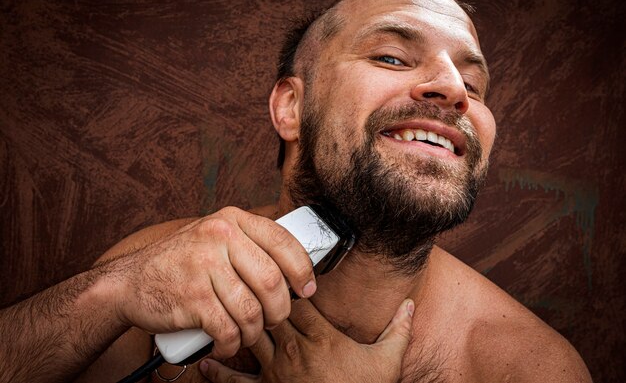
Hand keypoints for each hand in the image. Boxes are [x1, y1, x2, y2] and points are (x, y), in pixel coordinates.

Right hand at [111, 206, 316, 358]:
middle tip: (274, 319)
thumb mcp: (215, 238)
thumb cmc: (181, 264)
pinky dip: (232, 344)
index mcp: (232, 220)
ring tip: (247, 333)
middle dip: (280, 309)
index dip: (302, 269)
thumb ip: (249, 245)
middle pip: (272, 281)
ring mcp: (204, 266)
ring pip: (252, 311)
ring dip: (255, 331)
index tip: (307, 289)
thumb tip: (295, 267)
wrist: (129, 283)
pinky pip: (229, 330)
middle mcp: (220, 236)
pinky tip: (227, 342)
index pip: (283, 241)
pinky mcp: (192, 298)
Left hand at [199, 298, 414, 381]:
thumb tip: (409, 306)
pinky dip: (218, 371)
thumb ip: (398, 330)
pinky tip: (203, 361)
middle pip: (270, 309)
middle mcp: (295, 349)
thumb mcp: (388, 362)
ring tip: (223, 303)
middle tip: (248, 279)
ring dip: (239, 319)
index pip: (298, 298)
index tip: (284, 273)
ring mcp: (277, 371)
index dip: (290, 284)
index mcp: (322, 337)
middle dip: (262, 295)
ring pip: (250, 333)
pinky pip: (236, 381)